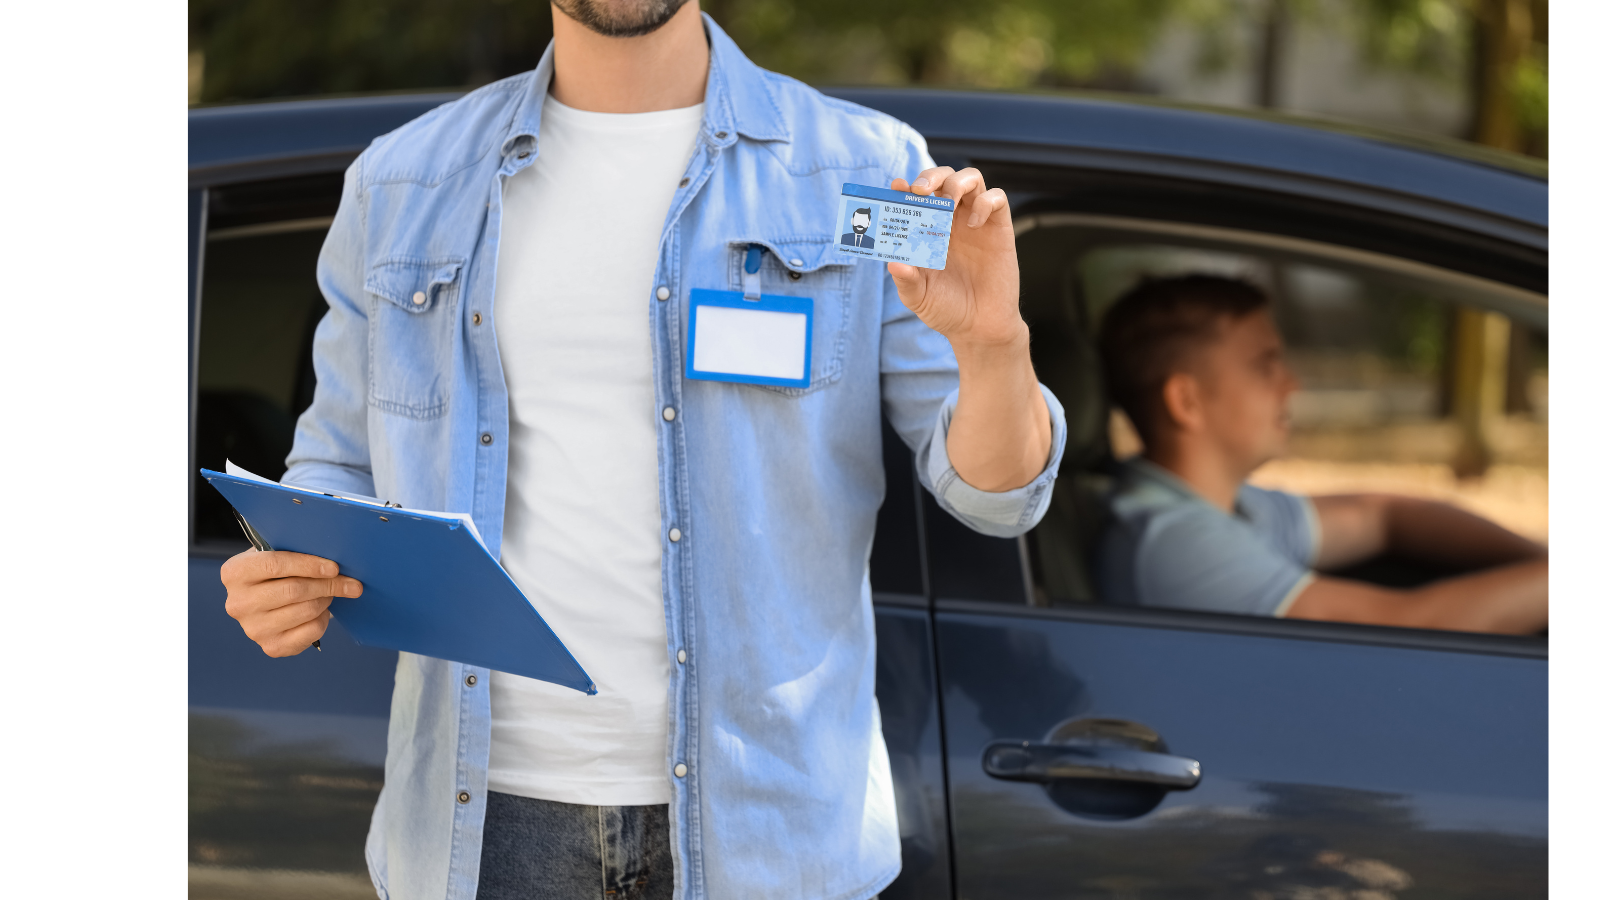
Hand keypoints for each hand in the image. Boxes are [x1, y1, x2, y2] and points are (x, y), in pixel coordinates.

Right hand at [220, 549, 361, 656]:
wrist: (261, 600)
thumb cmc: (274, 572)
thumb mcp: (273, 553)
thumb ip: (293, 550)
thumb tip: (333, 556)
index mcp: (235, 573)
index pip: (275, 565)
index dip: (309, 565)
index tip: (334, 567)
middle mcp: (238, 603)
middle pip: (294, 590)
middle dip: (327, 584)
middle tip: (348, 582)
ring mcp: (253, 629)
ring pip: (306, 610)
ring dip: (326, 599)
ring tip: (330, 592)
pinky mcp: (271, 647)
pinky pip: (311, 632)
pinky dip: (323, 619)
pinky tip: (321, 611)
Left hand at [886, 166, 1021, 349]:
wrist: (979, 328)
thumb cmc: (946, 309)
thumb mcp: (918, 297)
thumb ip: (906, 280)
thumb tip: (893, 263)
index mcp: (927, 230)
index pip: (916, 197)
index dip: (905, 188)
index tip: (896, 188)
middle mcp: (951, 220)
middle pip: (943, 178)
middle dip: (930, 176)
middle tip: (920, 191)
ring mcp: (975, 221)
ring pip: (970, 179)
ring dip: (957, 182)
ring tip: (948, 203)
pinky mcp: (999, 228)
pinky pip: (997, 198)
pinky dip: (986, 202)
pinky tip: (974, 224)